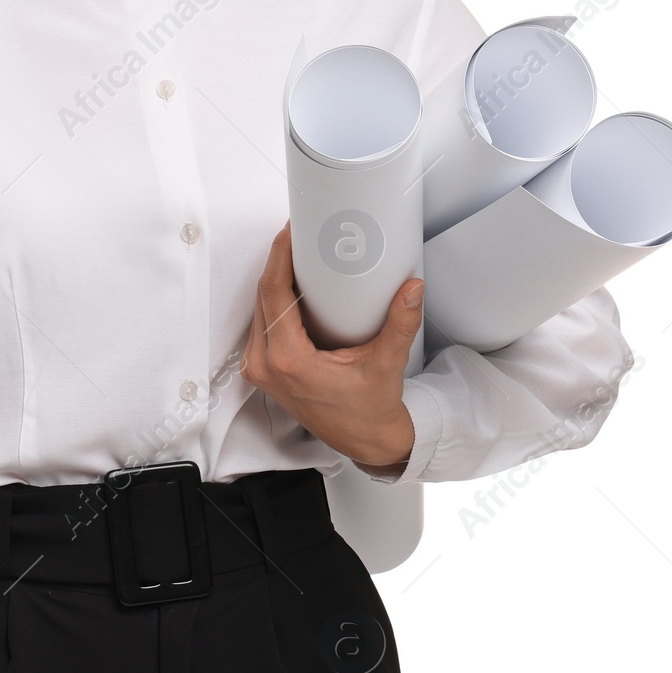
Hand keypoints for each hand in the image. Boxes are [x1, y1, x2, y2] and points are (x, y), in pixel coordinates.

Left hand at [239, 222, 423, 470]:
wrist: (363, 441)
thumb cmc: (370, 409)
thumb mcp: (386, 363)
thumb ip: (400, 324)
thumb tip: (412, 287)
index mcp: (288, 360)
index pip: (273, 293)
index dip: (279, 256)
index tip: (291, 231)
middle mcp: (266, 364)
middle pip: (263, 296)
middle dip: (278, 261)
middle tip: (298, 233)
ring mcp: (260, 369)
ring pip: (258, 309)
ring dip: (274, 280)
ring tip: (295, 253)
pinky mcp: (264, 371)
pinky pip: (261, 324)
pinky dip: (273, 301)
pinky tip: (289, 285)